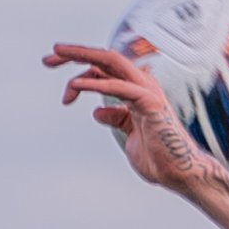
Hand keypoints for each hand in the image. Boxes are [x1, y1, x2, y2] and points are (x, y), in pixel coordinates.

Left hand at [44, 43, 205, 192]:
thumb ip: (116, 118)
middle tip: (48, 58)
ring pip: (112, 62)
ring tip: (57, 56)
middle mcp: (141, 84)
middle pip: (105, 58)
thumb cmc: (158, 156)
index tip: (52, 69)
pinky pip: (120, 88)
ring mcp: (147, 91)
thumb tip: (98, 112)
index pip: (103, 69)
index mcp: (135, 89)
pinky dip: (97, 85)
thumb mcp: (128, 133)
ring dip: (83, 56)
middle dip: (75, 54)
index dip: (78, 67)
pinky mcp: (150, 103)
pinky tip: (76, 86)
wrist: (179, 173)